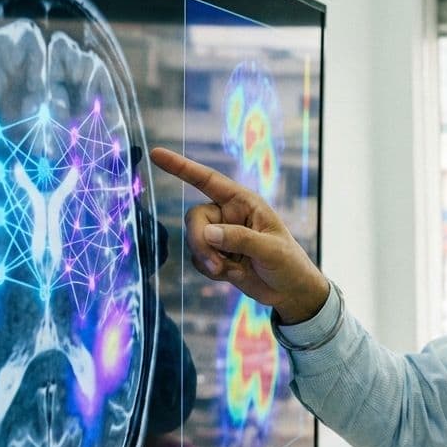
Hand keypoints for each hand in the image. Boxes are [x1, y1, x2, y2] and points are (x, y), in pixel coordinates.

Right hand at [149, 147, 327, 321]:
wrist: (290, 292)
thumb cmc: (289, 264)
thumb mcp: (271, 250)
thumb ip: (241, 239)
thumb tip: (208, 232)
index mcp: (244, 202)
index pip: (208, 180)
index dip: (182, 167)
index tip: (156, 154)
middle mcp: (228, 214)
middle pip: (195, 218)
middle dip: (200, 241)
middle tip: (216, 264)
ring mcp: (221, 235)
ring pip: (194, 241)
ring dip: (207, 259)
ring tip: (231, 271)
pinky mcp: (216, 255)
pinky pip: (198, 259)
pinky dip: (211, 270)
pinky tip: (232, 274)